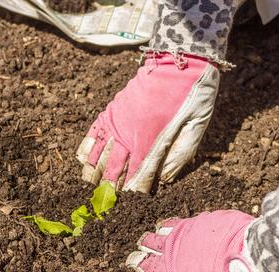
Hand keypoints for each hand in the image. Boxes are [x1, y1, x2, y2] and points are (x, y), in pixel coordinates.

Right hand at [76, 53, 219, 192]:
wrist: (179, 59)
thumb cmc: (193, 94)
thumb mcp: (197, 126)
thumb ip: (180, 155)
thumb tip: (165, 180)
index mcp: (151, 139)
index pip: (138, 175)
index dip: (134, 192)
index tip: (130, 206)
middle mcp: (129, 133)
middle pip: (114, 169)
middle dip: (109, 189)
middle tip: (104, 205)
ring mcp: (117, 121)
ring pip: (99, 154)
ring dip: (93, 173)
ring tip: (89, 187)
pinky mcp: (111, 110)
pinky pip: (93, 132)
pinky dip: (86, 148)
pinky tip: (82, 161)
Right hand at [126, 210, 278, 271]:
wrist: (254, 261)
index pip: (149, 267)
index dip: (139, 263)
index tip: (133, 261)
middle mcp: (176, 253)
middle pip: (153, 245)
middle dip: (146, 246)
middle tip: (141, 246)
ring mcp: (189, 234)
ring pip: (165, 231)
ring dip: (158, 234)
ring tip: (153, 234)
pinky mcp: (203, 221)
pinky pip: (181, 222)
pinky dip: (173, 225)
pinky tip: (170, 224)